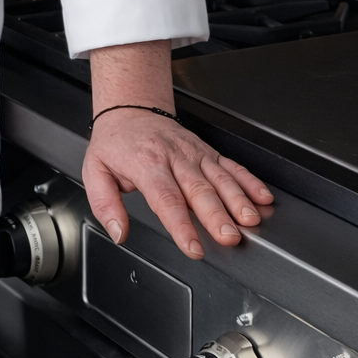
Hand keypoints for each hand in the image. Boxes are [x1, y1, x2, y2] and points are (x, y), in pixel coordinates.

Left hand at [81, 107, 273, 259]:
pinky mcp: (207, 151)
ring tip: (251, 219)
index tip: (192, 247)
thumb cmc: (115, 143)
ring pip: (220, 177)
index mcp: (147, 164)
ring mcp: (194, 153)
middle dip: (216, 216)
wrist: (130, 110)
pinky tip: (262, 196)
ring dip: (238, 199)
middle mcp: (174, 157)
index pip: (166, 199)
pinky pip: (231, 165)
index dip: (181, 225)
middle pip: (199, 190)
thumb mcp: (95, 171)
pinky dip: (249, 181)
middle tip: (229, 237)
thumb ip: (105, 205)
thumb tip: (117, 232)